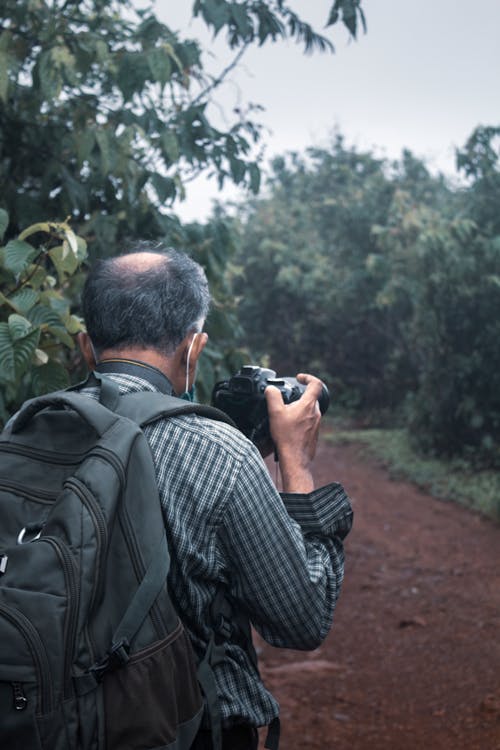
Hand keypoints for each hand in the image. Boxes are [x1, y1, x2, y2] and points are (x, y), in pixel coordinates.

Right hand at [264, 373, 323, 492]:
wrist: (295, 458)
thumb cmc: (286, 437)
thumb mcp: (275, 413)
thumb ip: (272, 397)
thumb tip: (271, 389)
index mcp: (309, 405)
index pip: (316, 384)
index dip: (308, 377)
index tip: (299, 378)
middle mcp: (316, 413)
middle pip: (311, 398)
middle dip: (299, 396)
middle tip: (287, 401)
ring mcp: (317, 424)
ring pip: (309, 410)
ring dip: (299, 409)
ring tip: (285, 416)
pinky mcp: (314, 433)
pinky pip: (308, 422)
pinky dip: (300, 421)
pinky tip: (289, 429)